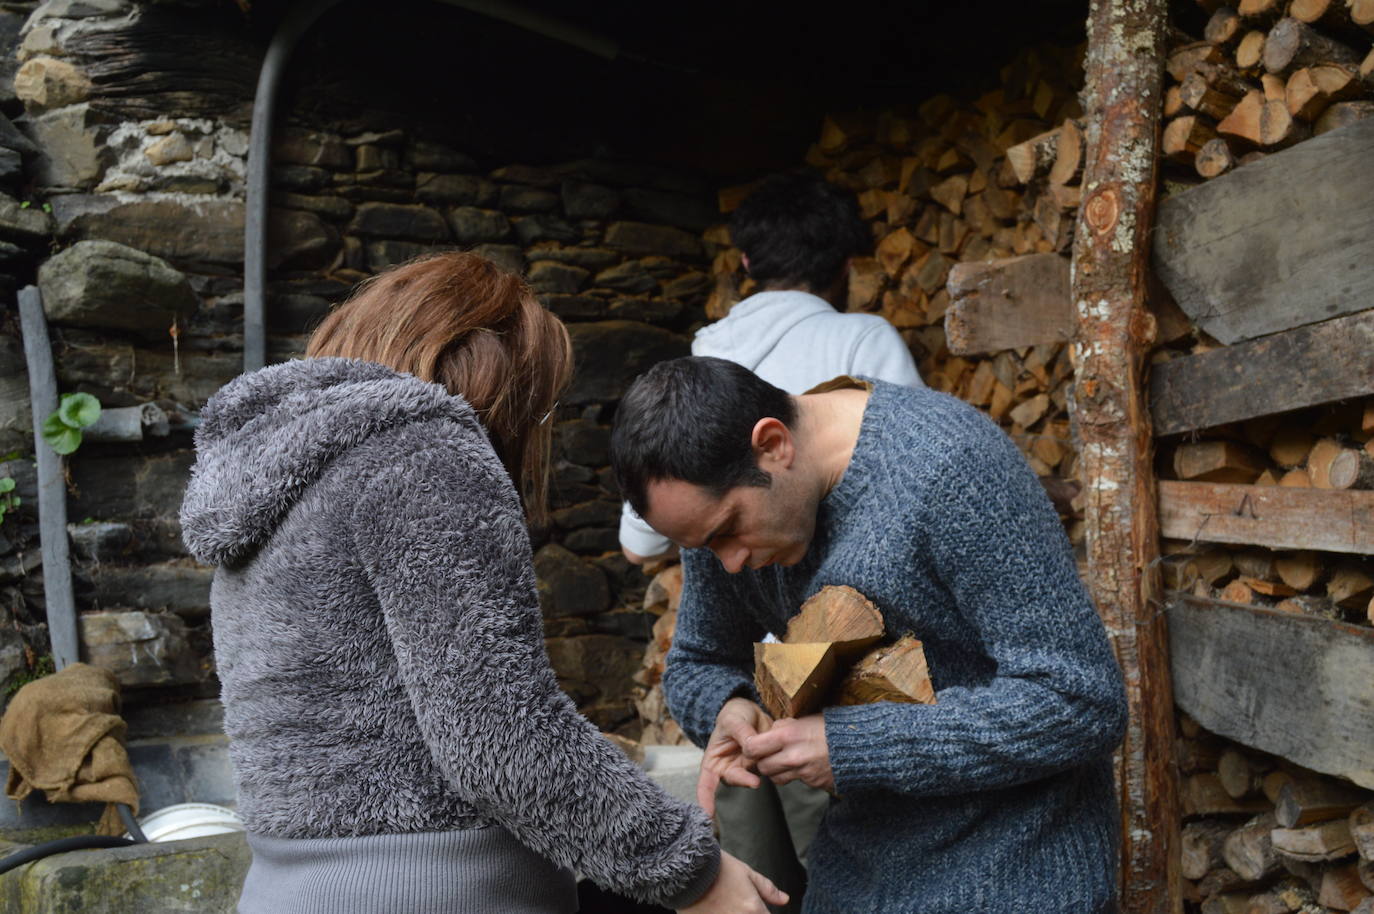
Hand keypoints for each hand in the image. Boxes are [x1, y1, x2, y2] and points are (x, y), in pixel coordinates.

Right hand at [678, 851, 787, 913]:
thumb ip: (768, 889)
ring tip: (727, 904)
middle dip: (750, 913)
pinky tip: (717, 909)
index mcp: (753, 910)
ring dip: (735, 913)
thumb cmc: (717, 868)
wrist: (687, 869)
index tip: (759, 909)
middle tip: (741, 903)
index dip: (764, 913)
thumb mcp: (746, 873)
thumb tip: (785, 899)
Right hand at [695, 697, 772, 816]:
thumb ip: (740, 731)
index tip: (707, 814)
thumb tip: (750, 745)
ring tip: (767, 766)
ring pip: (751, 776)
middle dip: (742, 780)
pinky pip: (768, 770)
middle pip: (733, 780)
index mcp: (714, 760)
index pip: (706, 784)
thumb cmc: (733, 716)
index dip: (705, 799)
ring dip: (759, 774)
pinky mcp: (762, 765)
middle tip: (754, 781)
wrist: (752, 712)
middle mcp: (729, 768)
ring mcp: (746, 768)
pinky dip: (773, 767)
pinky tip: (779, 761)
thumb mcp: (732, 719)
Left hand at [743, 714, 833, 792]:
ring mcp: (803, 772)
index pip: (752, 747)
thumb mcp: (804, 720)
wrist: (859, 746)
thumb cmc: (831, 728)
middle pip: (762, 766)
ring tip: (785, 761)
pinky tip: (803, 766)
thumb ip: (784, 727)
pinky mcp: (812, 782)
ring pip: (775, 778)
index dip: (749, 748)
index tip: (753, 746)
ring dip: (776, 771)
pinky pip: (794, 782)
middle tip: (768, 755)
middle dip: (762, 762)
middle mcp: (793, 756)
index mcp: (788, 736)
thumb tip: (770, 732)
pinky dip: (794, 776)